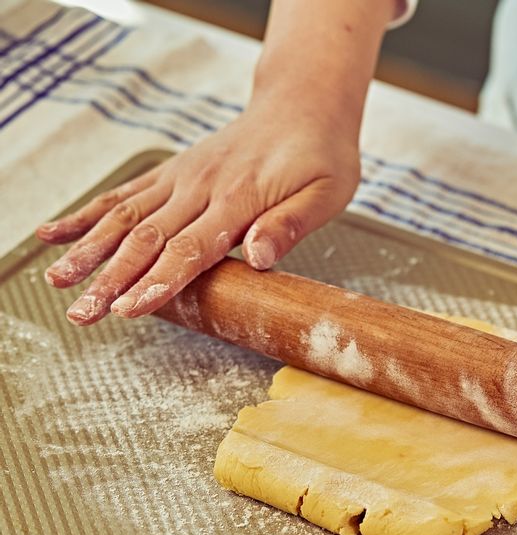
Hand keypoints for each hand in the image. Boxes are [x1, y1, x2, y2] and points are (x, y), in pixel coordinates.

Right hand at [37, 94, 359, 324]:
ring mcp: (181, 176)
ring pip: (126, 216)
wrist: (303, 105)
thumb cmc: (320, 155)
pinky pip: (125, 194)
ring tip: (57, 280)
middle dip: (112, 278)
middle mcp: (201, 185)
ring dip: (89, 250)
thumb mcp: (326, 193)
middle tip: (83, 313)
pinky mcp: (172, 172)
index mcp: (240, 197)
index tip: (130, 308)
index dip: (159, 281)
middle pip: (148, 238)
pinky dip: (88, 214)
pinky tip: (55, 231)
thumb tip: (258, 258)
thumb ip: (290, 225)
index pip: (192, 247)